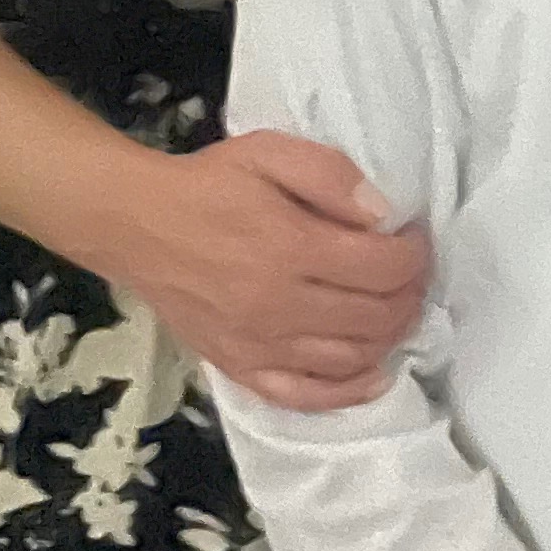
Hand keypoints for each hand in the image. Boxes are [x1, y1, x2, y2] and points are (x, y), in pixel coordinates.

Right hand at [106, 131, 433, 404]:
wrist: (136, 225)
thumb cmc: (209, 184)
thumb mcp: (271, 152)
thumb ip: (332, 176)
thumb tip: (384, 213)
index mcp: (291, 247)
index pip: (382, 268)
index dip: (414, 254)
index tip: (413, 237)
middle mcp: (280, 305)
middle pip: (375, 317)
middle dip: (409, 294)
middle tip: (410, 273)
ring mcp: (259, 345)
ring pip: (350, 359)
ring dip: (389, 337)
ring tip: (394, 309)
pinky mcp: (239, 368)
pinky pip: (304, 397)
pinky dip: (348, 392)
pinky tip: (374, 375)